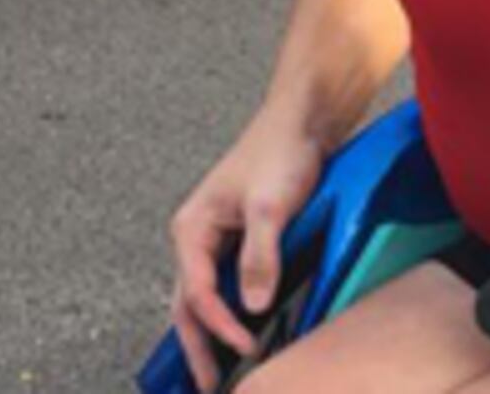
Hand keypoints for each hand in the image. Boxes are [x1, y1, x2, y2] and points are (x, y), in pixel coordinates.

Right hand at [167, 106, 324, 388]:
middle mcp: (197, 237)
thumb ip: (259, 255)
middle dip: (196, 347)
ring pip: (204, 298)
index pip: (197, 293)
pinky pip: (225, 287)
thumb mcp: (270, 206)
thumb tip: (253, 305)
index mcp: (192, 227)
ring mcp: (216, 240)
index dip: (219, 327)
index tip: (247, 350)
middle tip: (208, 387)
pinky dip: (227, 315)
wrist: (301, 121)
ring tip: (217, 371)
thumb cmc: (280, 153)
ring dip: (209, 335)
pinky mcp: (238, 241)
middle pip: (188, 304)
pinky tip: (242, 331)